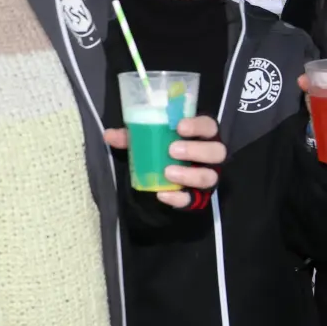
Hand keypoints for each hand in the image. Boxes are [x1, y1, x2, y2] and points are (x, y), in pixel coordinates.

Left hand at [103, 115, 224, 208]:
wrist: (165, 174)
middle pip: (217, 151)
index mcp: (202, 135)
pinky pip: (195, 199)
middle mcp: (210, 155)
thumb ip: (132, 136)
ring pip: (210, 177)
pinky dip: (180, 198)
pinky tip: (163, 194)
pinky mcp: (200, 196)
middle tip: (172, 150)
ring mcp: (207, 175)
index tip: (179, 127)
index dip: (198, 126)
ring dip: (190, 175)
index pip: (209, 126)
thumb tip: (109, 135)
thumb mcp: (148, 139)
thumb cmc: (162, 148)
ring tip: (168, 172)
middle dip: (196, 150)